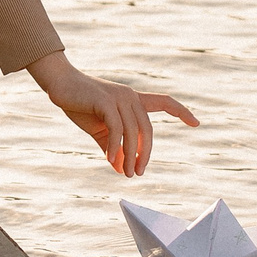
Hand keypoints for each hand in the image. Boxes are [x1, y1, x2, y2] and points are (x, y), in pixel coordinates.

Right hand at [26, 50, 196, 176]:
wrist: (59, 84)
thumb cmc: (80, 104)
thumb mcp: (99, 130)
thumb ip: (112, 148)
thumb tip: (121, 169)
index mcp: (133, 100)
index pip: (165, 102)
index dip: (182, 112)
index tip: (196, 123)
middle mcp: (130, 96)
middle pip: (148, 130)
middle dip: (145, 154)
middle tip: (137, 173)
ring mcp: (119, 97)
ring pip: (134, 132)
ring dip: (131, 155)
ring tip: (127, 173)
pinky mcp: (106, 101)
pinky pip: (116, 129)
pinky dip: (115, 147)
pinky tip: (110, 160)